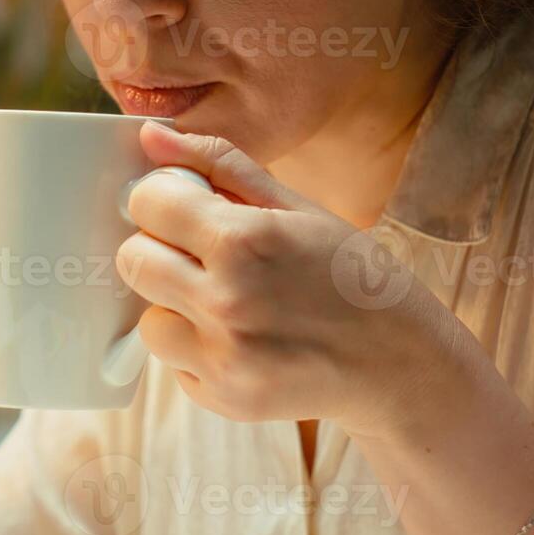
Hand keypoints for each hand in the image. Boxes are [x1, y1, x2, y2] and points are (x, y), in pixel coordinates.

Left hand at [118, 121, 466, 441]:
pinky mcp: (223, 399)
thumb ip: (219, 165)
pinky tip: (245, 339)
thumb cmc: (349, 273)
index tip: (186, 208)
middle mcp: (227, 302)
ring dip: (174, 307)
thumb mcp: (296, 206)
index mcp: (245, 240)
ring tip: (227, 303)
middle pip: (133, 260)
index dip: (162, 199)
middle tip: (202, 255)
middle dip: (158, 249)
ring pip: (147, 319)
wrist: (400, 363)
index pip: (147, 203)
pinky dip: (198, 349)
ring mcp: (224, 358)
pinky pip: (175, 363)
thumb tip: (151, 135)